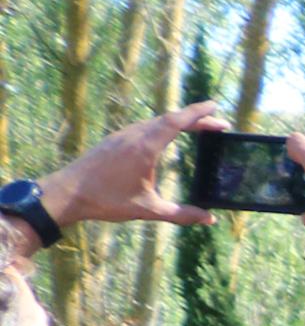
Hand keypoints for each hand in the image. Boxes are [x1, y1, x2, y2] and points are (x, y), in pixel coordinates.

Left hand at [36, 100, 223, 230]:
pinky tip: (164, 138)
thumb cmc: (106, 200)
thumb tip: (210, 220)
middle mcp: (134, 136)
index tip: (215, 106)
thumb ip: (181, 214)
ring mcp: (122, 136)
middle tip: (217, 123)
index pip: (176, 122)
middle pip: (169, 118)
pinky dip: (161, 127)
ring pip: (155, 121)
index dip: (198, 113)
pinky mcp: (114, 141)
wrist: (67, 193)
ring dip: (178, 122)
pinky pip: (143, 127)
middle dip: (195, 118)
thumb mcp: (148, 209)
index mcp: (145, 148)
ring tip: (196, 128)